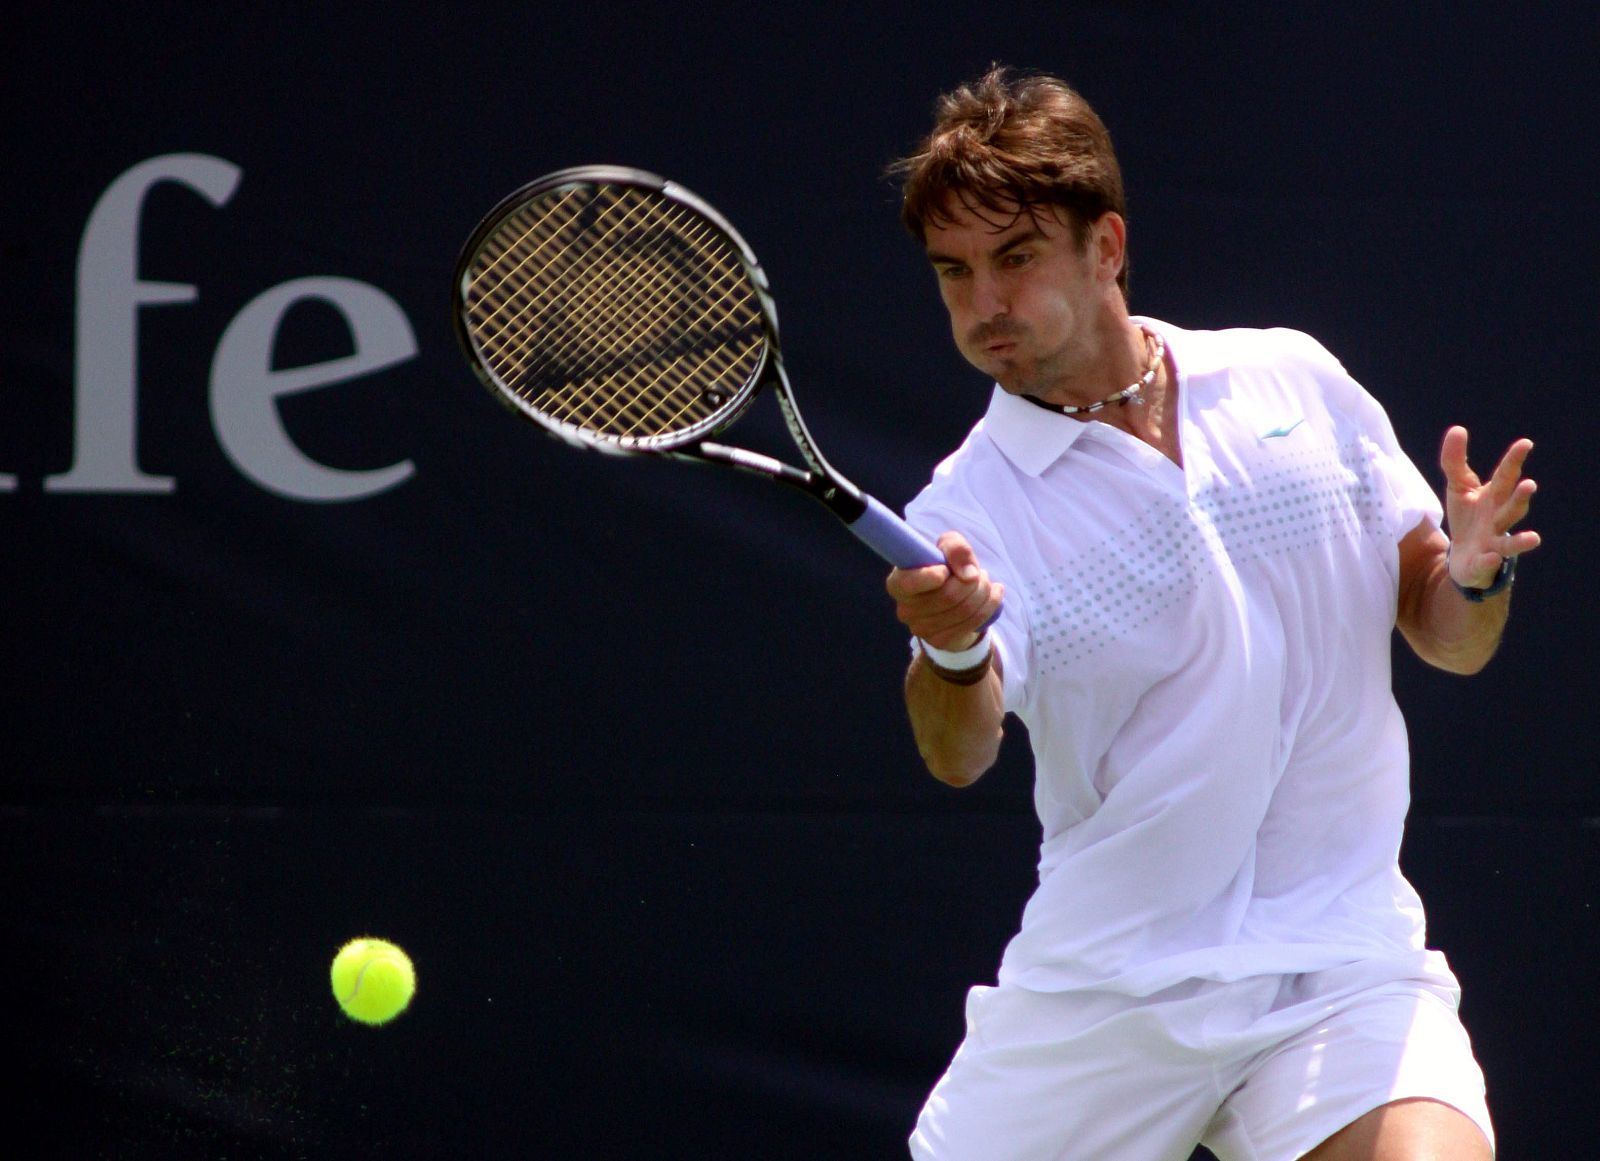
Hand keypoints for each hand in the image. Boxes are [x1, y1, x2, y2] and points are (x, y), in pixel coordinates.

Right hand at [886, 531, 1004, 650]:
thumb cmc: (944, 569)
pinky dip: (990, 604)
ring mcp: (922, 629)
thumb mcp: (946, 548)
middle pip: (948, 595)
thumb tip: (969, 574)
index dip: (932, 575)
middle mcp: (905, 609)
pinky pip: (974, 621)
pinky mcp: (941, 641)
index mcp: (898, 583)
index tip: (945, 570)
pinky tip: (993, 594)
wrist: (952, 602)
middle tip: (978, 573)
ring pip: (964, 609)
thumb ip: (954, 548)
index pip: (909, 583)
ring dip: (984, 591)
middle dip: (972, 581)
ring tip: (984, 581)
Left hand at [1441, 425, 1540, 587]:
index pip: (1506, 476)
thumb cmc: (1467, 517)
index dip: (1514, 460)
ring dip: (1521, 540)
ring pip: (1510, 542)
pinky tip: (1492, 557)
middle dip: (1521, 497)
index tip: (1525, 443)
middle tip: (1529, 484)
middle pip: (1513, 507)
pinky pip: (1487, 563)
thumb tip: (1457, 429)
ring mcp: (1494, 543)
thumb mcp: (1458, 487)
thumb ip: (1455, 461)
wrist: (1464, 557)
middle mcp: (1499, 519)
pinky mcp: (1482, 564)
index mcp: (1494, 497)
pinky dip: (1490, 561)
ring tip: (1534, 538)